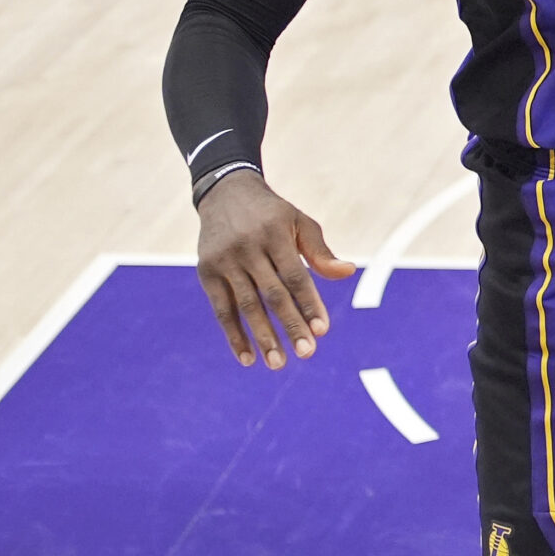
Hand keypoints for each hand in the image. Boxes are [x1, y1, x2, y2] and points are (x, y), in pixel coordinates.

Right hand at [195, 172, 354, 368]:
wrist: (225, 193)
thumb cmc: (272, 214)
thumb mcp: (300, 221)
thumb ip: (321, 251)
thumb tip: (348, 272)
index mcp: (275, 235)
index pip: (295, 276)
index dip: (309, 304)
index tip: (322, 330)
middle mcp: (248, 248)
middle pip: (272, 295)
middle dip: (290, 325)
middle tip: (306, 353)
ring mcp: (225, 261)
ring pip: (246, 305)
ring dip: (262, 337)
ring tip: (277, 363)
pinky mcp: (206, 271)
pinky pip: (221, 309)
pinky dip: (233, 335)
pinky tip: (247, 357)